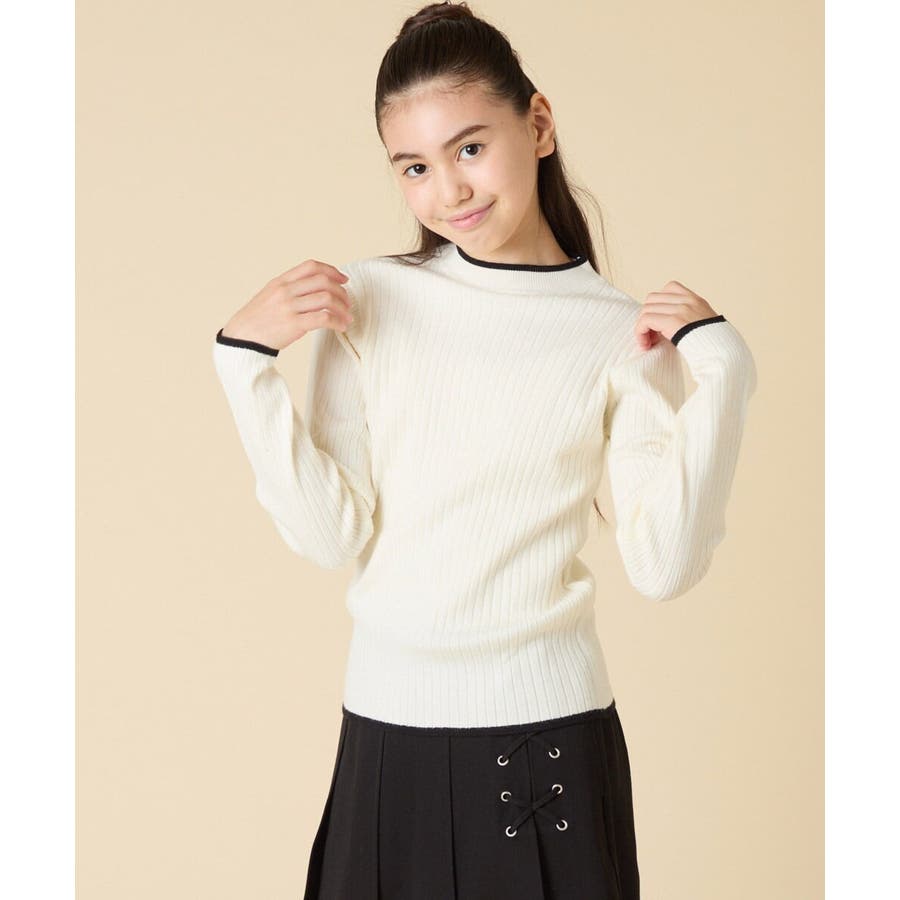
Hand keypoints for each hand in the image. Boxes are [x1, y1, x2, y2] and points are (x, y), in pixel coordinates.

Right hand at [220, 259, 353, 351]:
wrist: (242, 338)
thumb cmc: (258, 319)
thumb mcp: (270, 295)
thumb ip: (290, 289)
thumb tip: (315, 288)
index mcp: (281, 281)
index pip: (311, 266)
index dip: (332, 271)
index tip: (343, 279)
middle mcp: (286, 291)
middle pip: (323, 281)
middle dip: (341, 292)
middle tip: (347, 303)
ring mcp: (289, 307)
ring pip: (326, 299)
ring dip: (343, 308)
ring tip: (347, 317)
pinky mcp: (294, 324)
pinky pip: (323, 319)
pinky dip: (337, 322)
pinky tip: (341, 327)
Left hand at [635, 280, 718, 349]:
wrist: (724, 352)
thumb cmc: (712, 345)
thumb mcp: (702, 324)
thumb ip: (687, 318)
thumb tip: (667, 326)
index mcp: (695, 299)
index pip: (669, 288)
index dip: (659, 304)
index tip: (660, 323)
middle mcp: (688, 300)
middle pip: (652, 299)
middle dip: (647, 316)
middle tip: (651, 336)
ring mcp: (681, 309)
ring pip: (646, 309)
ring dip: (642, 327)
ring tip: (648, 343)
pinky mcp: (673, 320)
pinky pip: (645, 320)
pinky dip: (640, 333)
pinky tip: (645, 345)